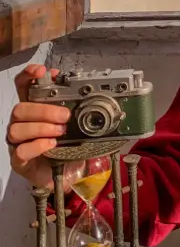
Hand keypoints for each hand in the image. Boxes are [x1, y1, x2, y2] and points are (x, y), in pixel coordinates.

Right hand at [7, 65, 75, 189]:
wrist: (67, 175)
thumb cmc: (68, 146)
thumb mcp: (76, 125)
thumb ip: (79, 110)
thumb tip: (94, 97)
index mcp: (34, 109)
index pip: (23, 86)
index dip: (28, 76)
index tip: (42, 72)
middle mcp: (22, 122)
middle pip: (20, 108)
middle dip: (44, 109)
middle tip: (65, 115)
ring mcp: (18, 142)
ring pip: (17, 128)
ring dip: (42, 127)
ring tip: (60, 131)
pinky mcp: (19, 160)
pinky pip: (20, 150)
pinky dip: (37, 145)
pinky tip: (51, 144)